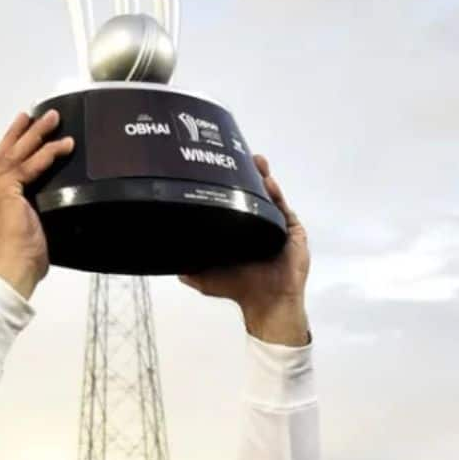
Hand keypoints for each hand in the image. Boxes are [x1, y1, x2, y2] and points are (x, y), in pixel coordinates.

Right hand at [0, 110, 73, 299]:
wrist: (8, 273)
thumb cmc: (11, 265)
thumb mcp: (7, 234)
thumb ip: (11, 216)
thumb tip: (30, 212)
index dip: (3, 155)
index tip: (15, 143)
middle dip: (16, 136)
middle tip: (29, 117)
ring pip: (14, 155)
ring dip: (36, 135)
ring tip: (52, 119)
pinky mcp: (5, 189)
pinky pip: (31, 166)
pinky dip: (49, 154)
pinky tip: (63, 144)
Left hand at [181, 155, 309, 345]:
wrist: (266, 303)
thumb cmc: (240, 289)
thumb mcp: (206, 278)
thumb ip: (187, 269)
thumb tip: (165, 260)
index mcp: (241, 231)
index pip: (236, 202)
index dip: (231, 185)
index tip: (222, 168)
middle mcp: (259, 225)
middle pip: (255, 193)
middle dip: (251, 174)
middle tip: (242, 157)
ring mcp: (278, 227)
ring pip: (271, 196)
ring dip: (265, 178)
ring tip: (257, 162)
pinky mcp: (293, 231)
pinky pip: (285, 208)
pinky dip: (277, 195)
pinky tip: (269, 183)